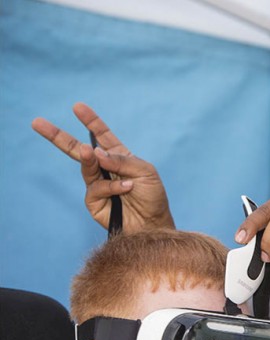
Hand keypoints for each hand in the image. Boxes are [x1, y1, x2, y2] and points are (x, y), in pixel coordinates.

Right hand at [32, 102, 174, 232]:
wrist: (153, 224)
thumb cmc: (153, 198)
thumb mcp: (145, 172)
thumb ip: (122, 160)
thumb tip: (95, 152)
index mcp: (119, 158)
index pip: (102, 136)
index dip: (91, 122)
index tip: (78, 107)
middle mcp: (106, 169)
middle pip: (78, 150)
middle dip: (58, 136)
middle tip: (38, 123)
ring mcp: (98, 185)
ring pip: (85, 167)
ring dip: (87, 159)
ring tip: (90, 153)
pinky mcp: (94, 202)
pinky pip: (96, 188)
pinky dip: (111, 187)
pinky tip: (126, 189)